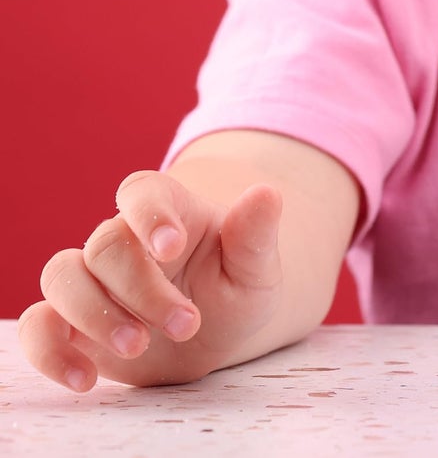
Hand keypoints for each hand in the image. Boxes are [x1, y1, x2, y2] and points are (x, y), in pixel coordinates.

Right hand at [19, 169, 283, 390]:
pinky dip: (50, 352)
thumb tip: (267, 192)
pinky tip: (85, 379)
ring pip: (62, 275)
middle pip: (106, 244)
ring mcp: (95, 280)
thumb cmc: (237, 286)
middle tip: (187, 325)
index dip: (149, 214)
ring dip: (93, 314)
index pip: (143, 191)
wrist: (218, 331)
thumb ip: (256, 233)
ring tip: (137, 347)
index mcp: (172, 211)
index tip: (171, 247)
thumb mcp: (257, 267)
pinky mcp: (73, 323)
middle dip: (142, 288)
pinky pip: (38, 326)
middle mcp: (125, 238)